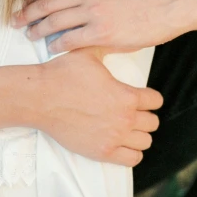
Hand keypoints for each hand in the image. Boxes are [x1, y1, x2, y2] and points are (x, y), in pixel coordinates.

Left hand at [14, 0, 184, 52]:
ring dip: (38, 30)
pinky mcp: (102, 33)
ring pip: (54, 21)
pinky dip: (57, 44)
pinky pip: (70, 40)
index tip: (24, 3)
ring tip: (29, 35)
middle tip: (15, 21)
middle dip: (27, 13)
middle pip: (47, 3)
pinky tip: (51, 48)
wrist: (169, 4)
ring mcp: (94, 12)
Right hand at [35, 50, 162, 165]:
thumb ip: (109, 47)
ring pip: (145, 142)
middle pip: (153, 122)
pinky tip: (121, 142)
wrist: (40, 97)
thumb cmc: (62, 74)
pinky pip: (132, 159)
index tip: (142, 97)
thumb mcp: (88, 54)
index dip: (150, 97)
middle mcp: (125, 119)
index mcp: (126, 95)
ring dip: (138, 134)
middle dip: (145, 115)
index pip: (155, 100)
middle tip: (131, 111)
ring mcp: (114, 138)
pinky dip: (131, 152)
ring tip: (126, 127)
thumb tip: (120, 37)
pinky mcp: (102, 152)